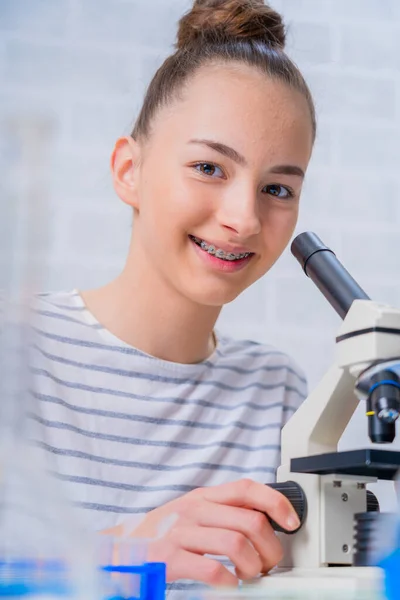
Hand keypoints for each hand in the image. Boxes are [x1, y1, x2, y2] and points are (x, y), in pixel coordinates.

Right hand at [103, 478, 299, 586]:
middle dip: (270, 548)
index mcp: (204, 497)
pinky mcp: (170, 559)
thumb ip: (224, 512)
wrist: (120, 549)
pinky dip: (230, 583)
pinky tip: (229, 586)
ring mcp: (181, 533)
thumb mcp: (194, 513)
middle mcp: (195, 510)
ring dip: (252, 567)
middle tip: (267, 564)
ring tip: (249, 576)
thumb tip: (266, 520)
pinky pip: (213, 570)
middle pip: (250, 521)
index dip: (275, 502)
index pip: (246, 488)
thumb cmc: (163, 532)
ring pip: (237, 545)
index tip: (292, 522)